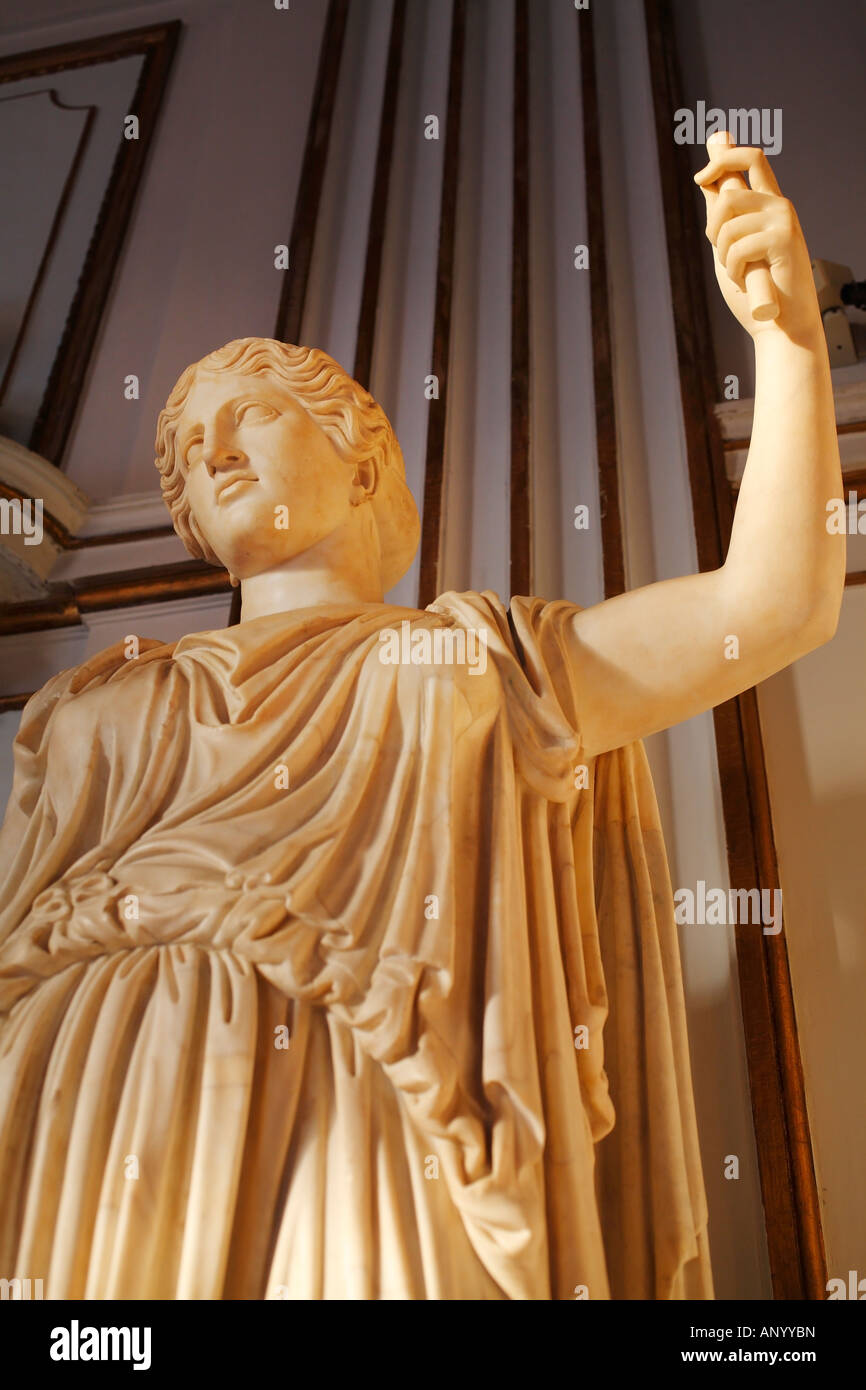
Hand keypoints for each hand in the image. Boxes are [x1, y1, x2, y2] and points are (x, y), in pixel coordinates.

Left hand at [694, 135, 820, 342]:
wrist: (782, 324)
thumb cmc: (756, 289)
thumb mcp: (731, 246)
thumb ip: (722, 215)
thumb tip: (706, 179)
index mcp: (769, 203)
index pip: (751, 159)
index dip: (723, 157)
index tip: (700, 177)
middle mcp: (779, 205)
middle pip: (728, 192)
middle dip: (712, 227)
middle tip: (722, 253)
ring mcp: (784, 219)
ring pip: (728, 224)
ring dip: (724, 255)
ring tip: (740, 272)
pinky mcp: (784, 239)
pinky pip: (737, 247)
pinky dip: (734, 269)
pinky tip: (748, 279)